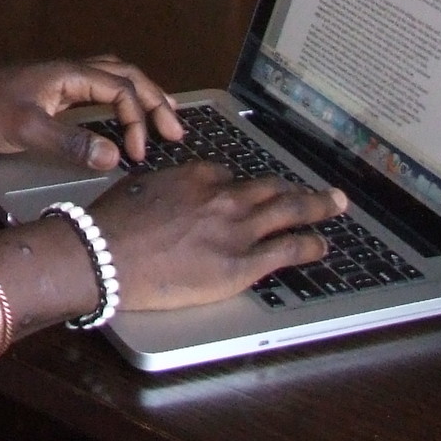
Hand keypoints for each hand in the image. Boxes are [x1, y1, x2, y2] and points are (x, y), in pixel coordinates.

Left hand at [0, 57, 182, 169]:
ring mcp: (59, 80)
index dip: (138, 120)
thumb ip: (71, 144)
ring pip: (113, 77)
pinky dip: (119, 98)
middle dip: (156, 100)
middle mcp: (69, 71)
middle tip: (177, 130)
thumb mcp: (26, 130)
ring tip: (165, 115)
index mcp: (70, 73)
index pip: (122, 90)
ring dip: (141, 94)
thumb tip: (116, 157)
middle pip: (126, 76)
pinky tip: (121, 115)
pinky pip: (97, 87)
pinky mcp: (50, 93)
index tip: (137, 153)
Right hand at [87, 163, 345, 310]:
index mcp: (197, 176)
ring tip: (335, 207)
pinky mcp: (241, 264)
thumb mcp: (139, 188)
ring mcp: (236, 230)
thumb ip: (165, 187)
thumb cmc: (111, 224)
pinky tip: (321, 245)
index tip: (252, 193)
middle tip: (322, 192)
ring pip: (290, 211)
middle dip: (300, 189)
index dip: (244, 187)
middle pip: (272, 188)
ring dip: (317, 207)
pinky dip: (310, 245)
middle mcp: (224, 197)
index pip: (232, 176)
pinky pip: (288, 250)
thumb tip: (170, 193)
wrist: (104, 256)